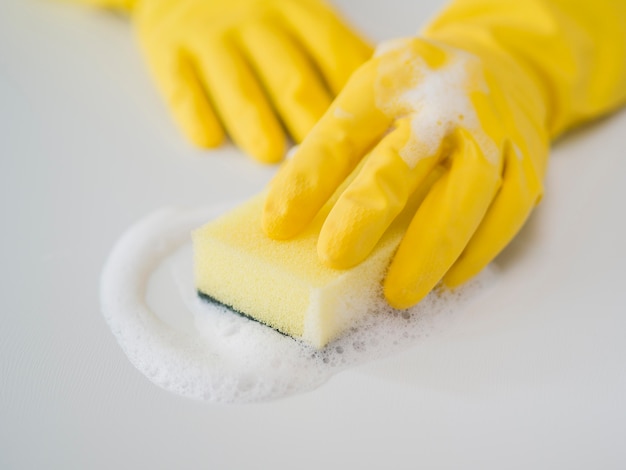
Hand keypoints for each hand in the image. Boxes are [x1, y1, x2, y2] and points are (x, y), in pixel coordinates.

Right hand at [133, 0, 371, 162]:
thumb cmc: (257, 7)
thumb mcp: (299, 9)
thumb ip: (333, 48)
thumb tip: (380, 97)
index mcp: (297, 11)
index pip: (333, 53)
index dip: (351, 95)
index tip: (369, 133)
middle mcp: (256, 22)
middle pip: (290, 76)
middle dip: (309, 116)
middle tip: (326, 157)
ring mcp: (210, 35)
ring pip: (238, 85)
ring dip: (254, 121)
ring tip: (270, 154)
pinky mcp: (168, 51)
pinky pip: (181, 84)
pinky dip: (194, 111)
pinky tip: (207, 139)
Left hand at [263, 37, 546, 307]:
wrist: (501, 68)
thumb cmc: (421, 98)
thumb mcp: (374, 101)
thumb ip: (340, 149)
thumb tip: (293, 218)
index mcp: (393, 81)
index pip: (342, 132)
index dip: (307, 180)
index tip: (277, 226)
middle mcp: (447, 98)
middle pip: (405, 158)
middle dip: (368, 211)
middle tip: (335, 257)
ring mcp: (495, 128)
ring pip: (468, 192)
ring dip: (431, 249)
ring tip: (398, 293)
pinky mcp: (529, 158)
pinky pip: (509, 211)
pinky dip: (478, 251)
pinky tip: (450, 279)